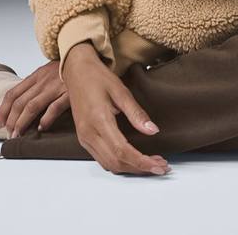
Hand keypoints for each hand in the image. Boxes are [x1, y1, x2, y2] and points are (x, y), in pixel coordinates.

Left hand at [0, 59, 69, 137]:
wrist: (84, 57)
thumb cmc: (65, 68)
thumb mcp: (46, 73)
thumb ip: (35, 86)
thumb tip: (22, 104)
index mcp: (36, 76)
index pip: (13, 93)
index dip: (4, 109)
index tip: (0, 122)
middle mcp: (42, 82)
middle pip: (20, 102)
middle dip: (11, 120)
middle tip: (9, 133)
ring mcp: (54, 87)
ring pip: (32, 106)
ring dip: (23, 122)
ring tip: (18, 134)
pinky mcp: (68, 93)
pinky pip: (54, 107)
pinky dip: (46, 118)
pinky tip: (41, 127)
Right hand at [62, 42, 171, 175]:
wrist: (76, 71)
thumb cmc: (97, 77)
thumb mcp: (120, 90)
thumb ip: (136, 113)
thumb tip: (153, 131)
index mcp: (98, 120)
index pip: (122, 151)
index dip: (142, 162)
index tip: (160, 166)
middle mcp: (88, 133)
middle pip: (116, 162)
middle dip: (140, 168)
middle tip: (161, 165)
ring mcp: (84, 137)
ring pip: (109, 164)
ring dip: (130, 168)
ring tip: (150, 163)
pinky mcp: (83, 138)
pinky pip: (102, 158)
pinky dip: (119, 163)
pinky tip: (132, 158)